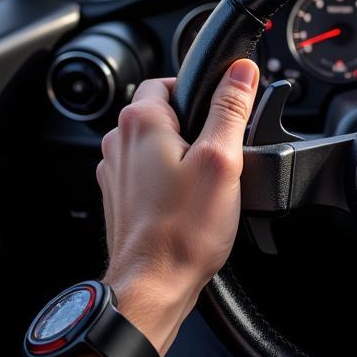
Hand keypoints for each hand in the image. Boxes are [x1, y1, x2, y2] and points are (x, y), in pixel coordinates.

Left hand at [95, 59, 259, 354]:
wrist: (153, 285)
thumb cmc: (183, 231)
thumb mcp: (222, 159)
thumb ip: (231, 108)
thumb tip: (241, 71)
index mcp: (141, 121)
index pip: (171, 80)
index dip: (202, 92)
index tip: (224, 113)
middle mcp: (119, 141)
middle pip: (164, 112)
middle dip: (195, 126)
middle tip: (222, 153)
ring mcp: (116, 171)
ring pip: (156, 144)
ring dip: (181, 153)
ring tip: (207, 182)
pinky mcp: (120, 197)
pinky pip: (148, 173)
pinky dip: (169, 180)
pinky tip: (189, 203)